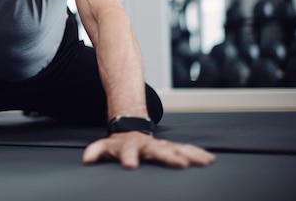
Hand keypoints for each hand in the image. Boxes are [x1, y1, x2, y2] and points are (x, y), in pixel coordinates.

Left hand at [83, 132, 214, 168]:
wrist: (130, 130)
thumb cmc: (118, 144)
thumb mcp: (105, 146)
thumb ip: (96, 151)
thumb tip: (87, 159)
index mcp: (130, 147)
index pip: (129, 153)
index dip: (129, 159)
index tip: (130, 166)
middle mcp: (148, 145)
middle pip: (158, 151)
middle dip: (169, 157)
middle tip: (181, 164)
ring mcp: (160, 145)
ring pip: (177, 148)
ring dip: (189, 154)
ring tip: (204, 161)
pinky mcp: (170, 147)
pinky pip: (186, 150)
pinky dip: (196, 153)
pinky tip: (209, 159)